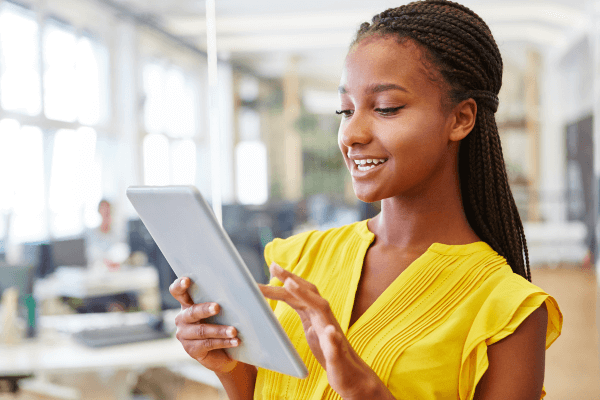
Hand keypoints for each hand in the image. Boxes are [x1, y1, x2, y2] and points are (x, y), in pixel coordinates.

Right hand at [169, 277, 240, 372]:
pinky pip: (208, 344)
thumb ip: (225, 299)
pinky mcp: (192, 350)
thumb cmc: (223, 323)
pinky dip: (223, 342)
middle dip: (205, 309)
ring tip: (234, 331)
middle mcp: (182, 319)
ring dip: (219, 330)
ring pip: (202, 331)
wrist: (224, 351)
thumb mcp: (222, 310)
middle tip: (217, 307)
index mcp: (187, 304)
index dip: (180, 286)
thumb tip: (243, 290)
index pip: (178, 292)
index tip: (187, 280)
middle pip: (192, 312)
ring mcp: (185, 335)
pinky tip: (235, 341)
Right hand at [259, 263, 392, 399]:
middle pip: (306, 290)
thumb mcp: (338, 361)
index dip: (300, 292)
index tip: (287, 281)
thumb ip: (334, 346)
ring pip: (301, 294)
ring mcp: (318, 317)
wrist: (351, 376)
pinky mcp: (313, 321)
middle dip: (289, 277)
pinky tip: (279, 291)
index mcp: (328, 322)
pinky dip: (288, 294)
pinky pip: (298, 303)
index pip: (314, 302)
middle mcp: (323, 315)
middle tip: (272, 266)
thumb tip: (330, 330)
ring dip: (286, 283)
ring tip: (272, 270)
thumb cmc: (345, 370)